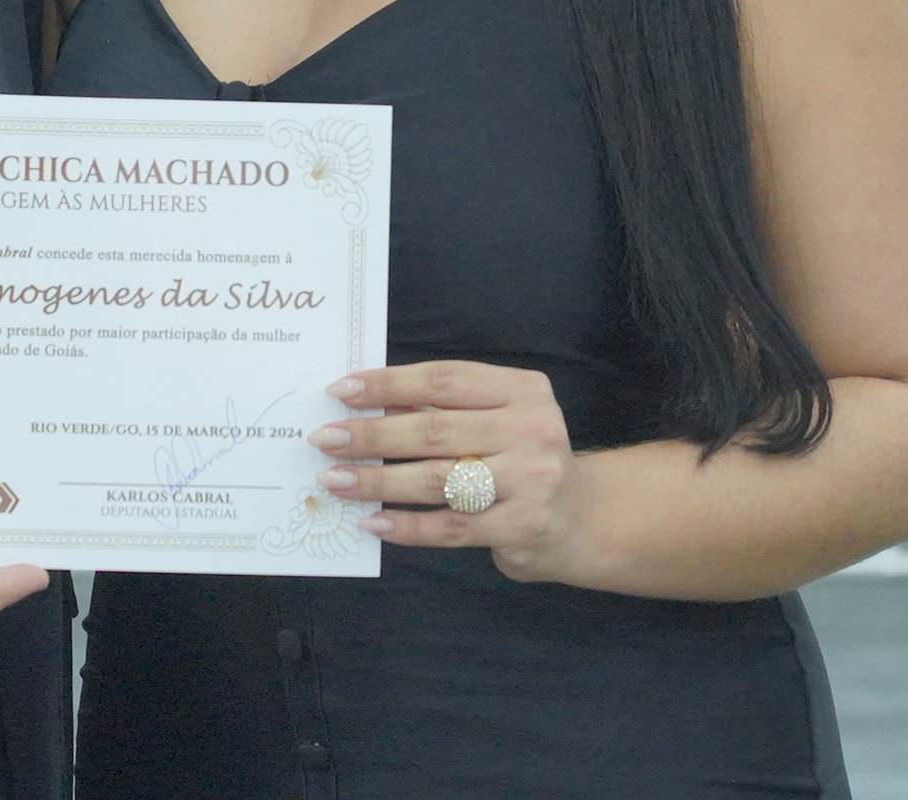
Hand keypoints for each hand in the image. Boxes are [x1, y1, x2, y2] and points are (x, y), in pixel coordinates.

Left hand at [312, 361, 579, 581]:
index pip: (443, 380)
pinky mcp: (523, 527)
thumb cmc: (521, 459)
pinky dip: (406, 526)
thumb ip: (445, 408)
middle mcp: (531, 430)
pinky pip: (450, 527)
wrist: (583, 520)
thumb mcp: (497, 418)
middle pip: (434, 430)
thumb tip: (365, 404)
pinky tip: (373, 522)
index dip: (388, 383)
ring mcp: (531, 481)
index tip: (340, 391)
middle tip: (324, 439)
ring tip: (335, 481)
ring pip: (436, 480)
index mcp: (522, 390)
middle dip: (371, 435)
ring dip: (378, 482)